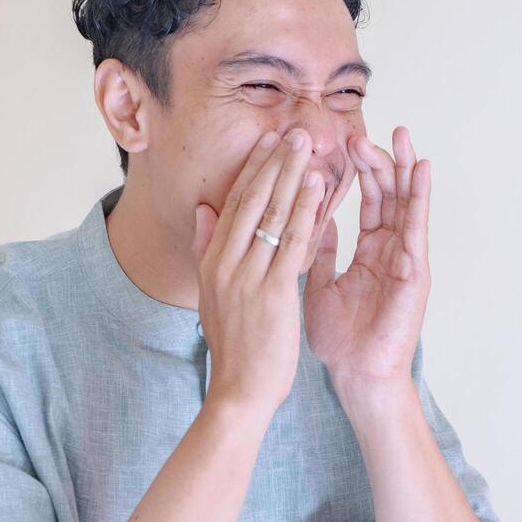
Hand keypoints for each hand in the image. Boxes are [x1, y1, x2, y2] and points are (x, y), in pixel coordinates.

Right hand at [191, 127, 326, 412]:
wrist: (239, 390)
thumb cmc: (234, 348)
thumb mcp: (211, 295)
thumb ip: (208, 249)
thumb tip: (203, 210)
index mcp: (213, 262)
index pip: (233, 205)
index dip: (252, 171)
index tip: (267, 143)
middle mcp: (227, 263)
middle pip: (251, 201)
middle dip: (273, 163)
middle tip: (292, 131)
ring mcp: (248, 276)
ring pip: (272, 215)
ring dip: (291, 176)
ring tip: (307, 147)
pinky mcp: (273, 292)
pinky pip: (292, 242)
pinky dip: (305, 211)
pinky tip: (318, 188)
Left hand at [304, 125, 430, 387]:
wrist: (356, 375)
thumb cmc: (341, 339)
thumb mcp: (320, 284)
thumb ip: (320, 250)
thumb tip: (311, 218)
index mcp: (369, 252)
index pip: (366, 201)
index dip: (357, 170)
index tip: (345, 140)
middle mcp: (390, 250)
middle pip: (387, 194)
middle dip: (379, 160)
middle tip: (366, 129)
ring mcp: (405, 258)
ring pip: (406, 203)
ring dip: (402, 168)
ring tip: (401, 135)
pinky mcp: (415, 270)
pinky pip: (417, 226)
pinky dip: (420, 197)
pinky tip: (420, 170)